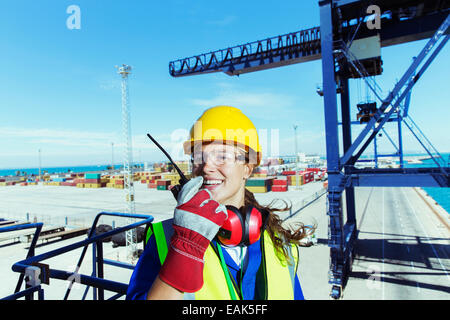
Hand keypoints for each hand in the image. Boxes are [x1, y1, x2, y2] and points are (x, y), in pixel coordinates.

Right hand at [159, 176, 227, 291]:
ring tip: (207, 216)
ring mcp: (206, 214)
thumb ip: (186, 193)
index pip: (194, 187)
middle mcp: (196, 207)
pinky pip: (222, 211)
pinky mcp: (215, 221)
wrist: (188, 242)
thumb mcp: (180, 207)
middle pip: (206, 195)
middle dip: (206, 200)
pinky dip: (220, 214)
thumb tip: (197, 180)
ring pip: (215, 203)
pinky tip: (214, 218)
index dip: (198, 188)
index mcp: (186, 203)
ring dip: (213, 208)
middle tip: (203, 208)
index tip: (200, 187)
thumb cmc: (183, 225)